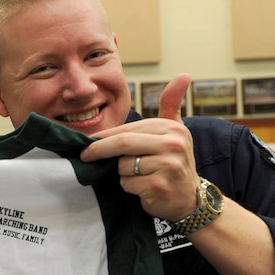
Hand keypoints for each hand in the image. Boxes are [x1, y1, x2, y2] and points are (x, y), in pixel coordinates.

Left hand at [80, 73, 200, 220]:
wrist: (190, 199)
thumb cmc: (174, 162)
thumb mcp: (176, 131)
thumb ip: (171, 104)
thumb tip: (183, 74)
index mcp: (172, 128)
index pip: (128, 130)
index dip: (104, 136)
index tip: (87, 141)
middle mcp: (172, 144)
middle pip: (122, 145)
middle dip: (99, 150)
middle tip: (85, 155)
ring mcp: (167, 165)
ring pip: (122, 166)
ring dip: (121, 173)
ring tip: (138, 175)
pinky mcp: (159, 185)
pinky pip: (127, 183)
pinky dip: (128, 187)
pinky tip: (142, 188)